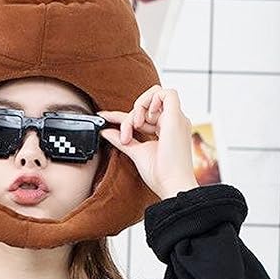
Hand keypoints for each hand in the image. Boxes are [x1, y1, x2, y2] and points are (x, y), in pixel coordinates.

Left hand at [97, 85, 198, 199]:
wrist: (171, 184)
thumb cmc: (159, 174)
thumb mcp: (135, 152)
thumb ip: (121, 140)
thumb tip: (105, 131)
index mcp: (166, 131)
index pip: (141, 116)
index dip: (121, 116)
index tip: (102, 117)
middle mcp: (173, 123)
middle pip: (145, 107)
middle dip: (128, 118)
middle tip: (125, 138)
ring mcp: (176, 119)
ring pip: (154, 96)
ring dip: (139, 108)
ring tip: (135, 127)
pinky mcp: (176, 118)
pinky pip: (167, 94)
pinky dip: (152, 99)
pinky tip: (144, 118)